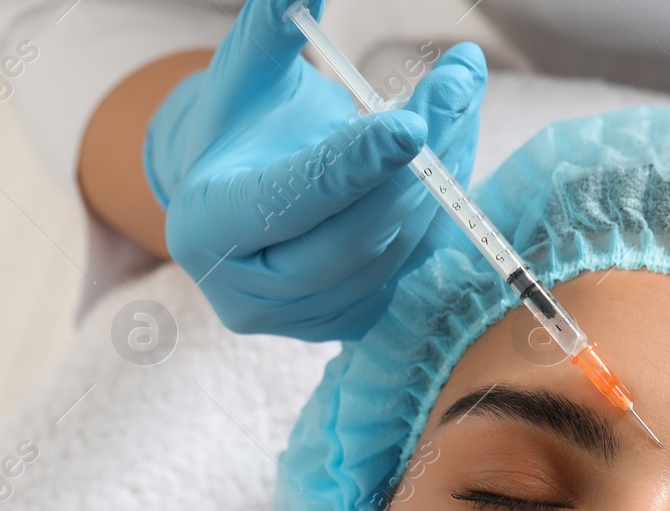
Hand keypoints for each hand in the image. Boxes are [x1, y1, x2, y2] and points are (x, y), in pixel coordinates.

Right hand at [145, 0, 485, 340]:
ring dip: (444, 172)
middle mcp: (252, 291)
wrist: (243, 201)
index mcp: (208, 227)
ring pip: (397, 246)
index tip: (410, 122)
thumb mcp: (248, 75)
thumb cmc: (244, 128)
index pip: (289, 200)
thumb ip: (270, 28)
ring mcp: (307, 318)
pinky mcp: (352, 323)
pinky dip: (445, 203)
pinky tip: (456, 143)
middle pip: (356, 231)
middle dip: (419, 160)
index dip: (353, 165)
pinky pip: (415, 262)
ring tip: (462, 95)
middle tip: (461, 84)